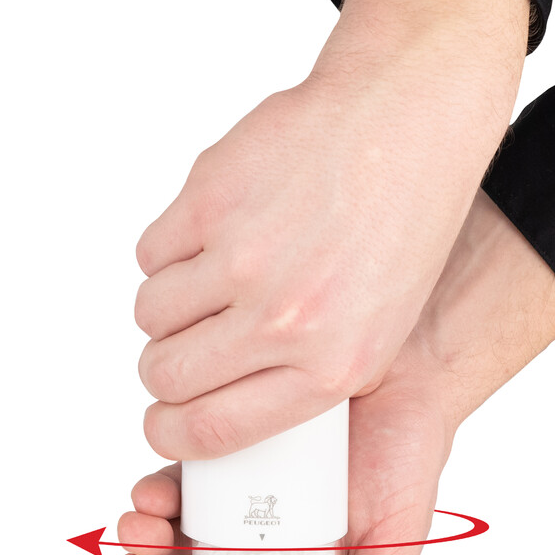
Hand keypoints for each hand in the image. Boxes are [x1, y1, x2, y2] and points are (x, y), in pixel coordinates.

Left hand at [119, 190, 554, 554]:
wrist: (405, 373)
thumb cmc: (407, 457)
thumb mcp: (393, 545)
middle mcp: (261, 544)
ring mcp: (241, 499)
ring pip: (173, 536)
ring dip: (145, 539)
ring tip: (143, 527)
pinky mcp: (228, 451)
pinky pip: (179, 480)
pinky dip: (157, 491)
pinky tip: (156, 489)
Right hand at [134, 0, 529, 460]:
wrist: (405, 122)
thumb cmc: (397, 229)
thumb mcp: (373, 331)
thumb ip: (296, 375)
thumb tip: (210, 400)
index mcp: (333, 366)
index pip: (212, 430)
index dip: (170, 432)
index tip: (161, 421)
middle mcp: (286, 320)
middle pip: (165, 374)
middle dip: (164, 366)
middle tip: (185, 341)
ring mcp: (244, 257)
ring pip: (150, 314)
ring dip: (169, 302)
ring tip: (216, 271)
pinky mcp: (210, 199)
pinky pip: (151, 253)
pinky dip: (173, 246)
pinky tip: (221, 226)